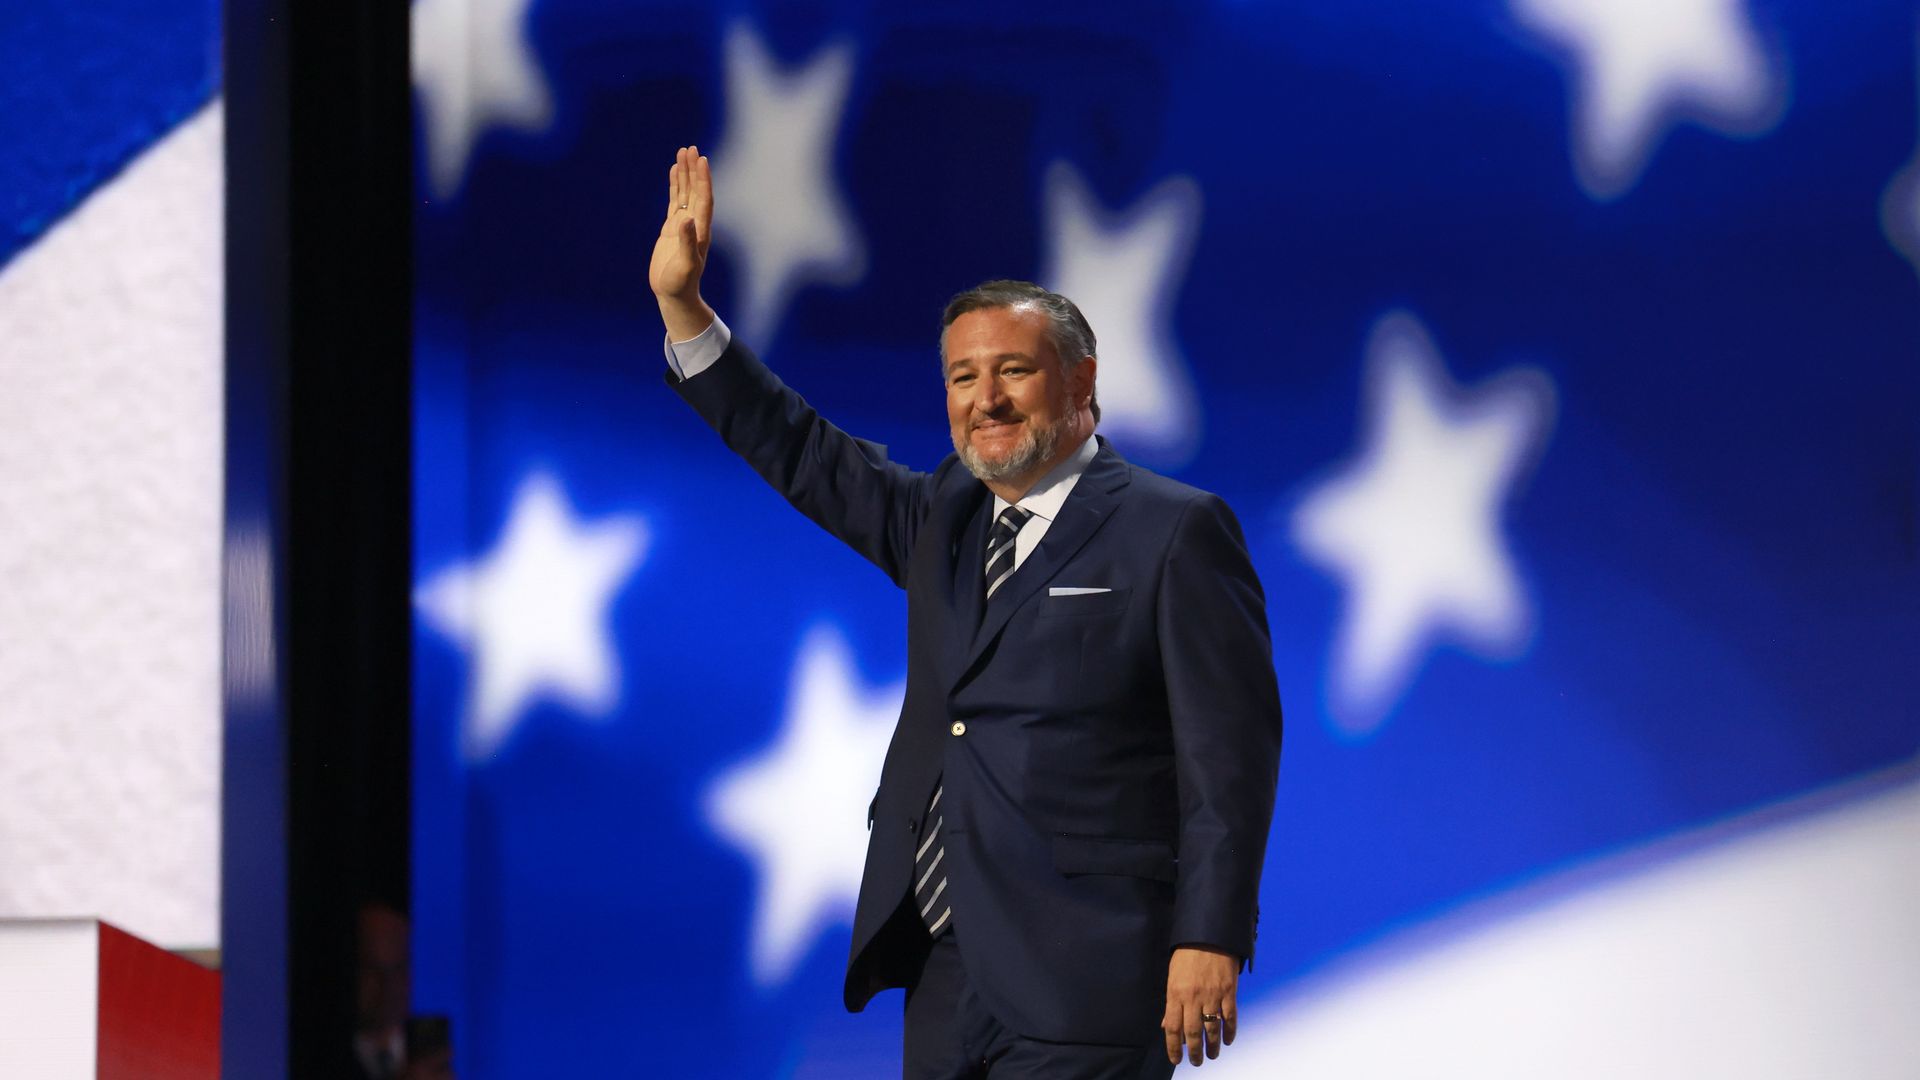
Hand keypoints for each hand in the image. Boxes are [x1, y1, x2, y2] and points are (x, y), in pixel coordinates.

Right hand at [650, 145, 715, 340]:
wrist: (674, 294)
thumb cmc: (681, 283)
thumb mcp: (684, 264)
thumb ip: (686, 242)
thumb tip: (687, 219)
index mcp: (701, 231)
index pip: (704, 199)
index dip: (703, 180)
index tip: (702, 160)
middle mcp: (695, 224)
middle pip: (695, 190)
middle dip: (693, 170)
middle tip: (691, 148)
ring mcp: (683, 224)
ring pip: (685, 192)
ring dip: (685, 173)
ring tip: (682, 152)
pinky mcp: (672, 228)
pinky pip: (674, 200)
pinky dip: (675, 185)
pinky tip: (673, 172)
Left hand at [1163, 945, 1238, 1066]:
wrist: (1208, 935)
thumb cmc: (1186, 955)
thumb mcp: (1172, 977)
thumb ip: (1171, 1003)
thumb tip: (1166, 1025)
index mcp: (1175, 994)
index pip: (1173, 1027)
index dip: (1174, 1047)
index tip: (1176, 1060)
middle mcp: (1193, 997)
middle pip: (1192, 1032)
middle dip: (1194, 1052)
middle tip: (1196, 1062)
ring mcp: (1212, 995)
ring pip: (1212, 1028)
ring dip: (1213, 1046)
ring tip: (1212, 1055)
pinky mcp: (1229, 992)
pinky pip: (1230, 1017)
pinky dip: (1230, 1032)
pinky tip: (1228, 1041)